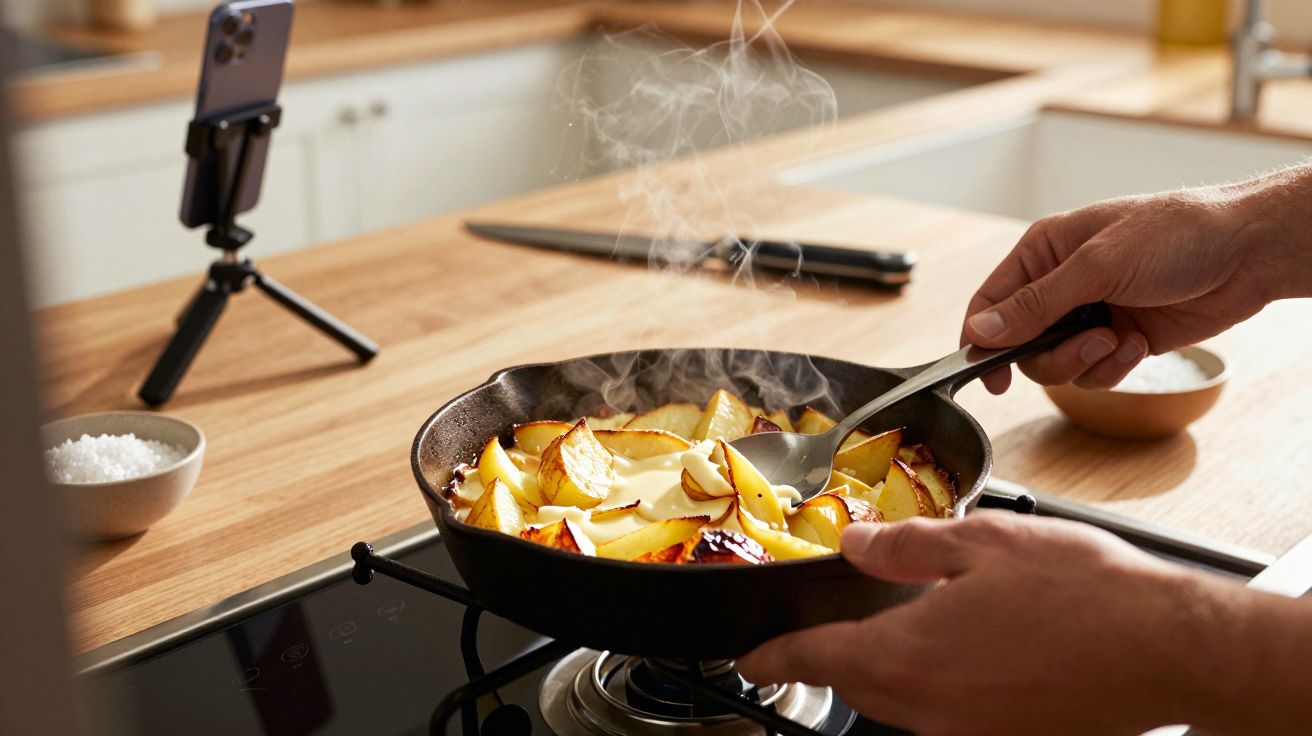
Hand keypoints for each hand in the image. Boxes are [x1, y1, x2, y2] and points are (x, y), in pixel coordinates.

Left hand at [737, 513, 1248, 734]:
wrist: (1170, 648)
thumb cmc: (1084, 593)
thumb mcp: (979, 543)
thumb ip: (902, 547)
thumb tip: (856, 544)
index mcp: (907, 658)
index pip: (813, 660)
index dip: (773, 656)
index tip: (752, 658)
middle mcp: (929, 711)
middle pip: (855, 687)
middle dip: (834, 659)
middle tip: (825, 634)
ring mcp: (969, 735)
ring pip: (899, 705)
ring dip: (886, 672)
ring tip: (902, 630)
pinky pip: (944, 717)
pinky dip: (934, 686)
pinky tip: (964, 650)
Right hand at [961, 184, 1286, 392]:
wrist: (1246, 253)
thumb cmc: (1176, 234)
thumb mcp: (1097, 265)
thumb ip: (1035, 303)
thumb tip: (981, 330)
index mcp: (1044, 253)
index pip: (990, 303)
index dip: (982, 340)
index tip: (988, 375)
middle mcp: (1060, 286)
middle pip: (1022, 344)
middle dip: (1052, 354)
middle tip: (1088, 344)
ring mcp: (1090, 315)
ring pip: (1056, 364)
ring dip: (1086, 361)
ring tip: (1119, 339)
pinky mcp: (1118, 340)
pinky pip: (1093, 373)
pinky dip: (1114, 367)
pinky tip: (1138, 344)